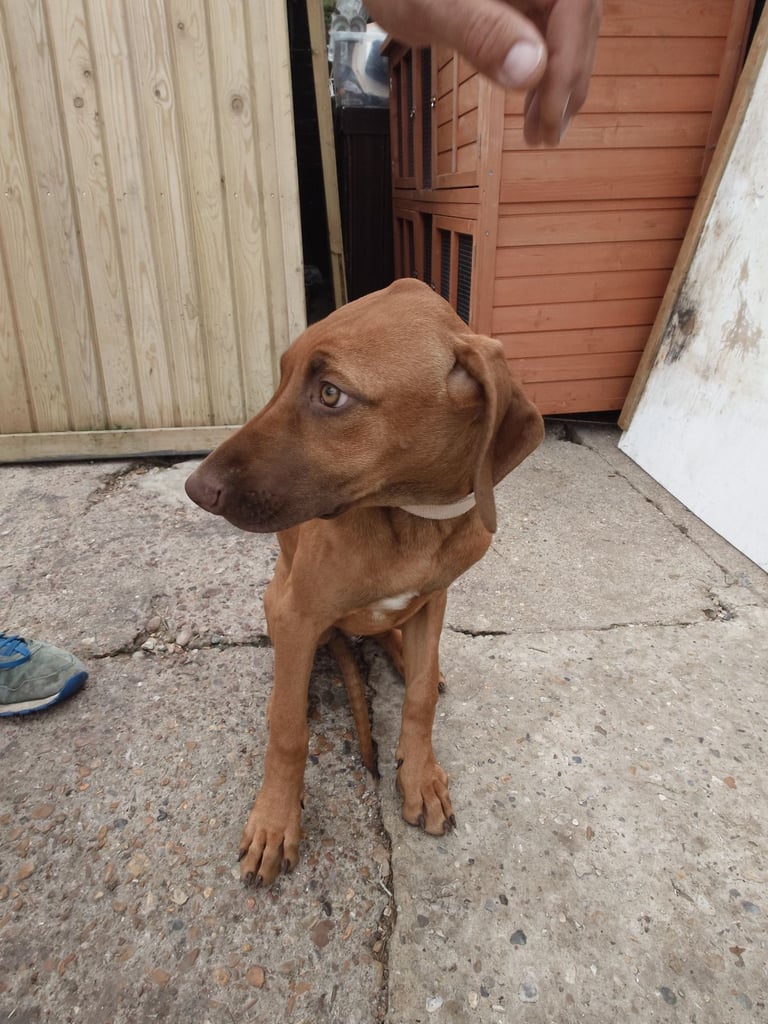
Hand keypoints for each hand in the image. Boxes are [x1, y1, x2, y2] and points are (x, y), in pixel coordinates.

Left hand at [367, 0, 600, 145]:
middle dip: (566, 84)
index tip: (549, 118)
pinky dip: (542, 72)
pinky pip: (546, 34)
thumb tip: (531, 70)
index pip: (576, 11)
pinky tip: (532, 106)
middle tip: (547, 137)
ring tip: (540, 133)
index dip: (568, 68)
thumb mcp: (436, 7)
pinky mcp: (524, 0)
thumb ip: (482, 32)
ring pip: (566, 34)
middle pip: (579, 24)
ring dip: (557, 86)